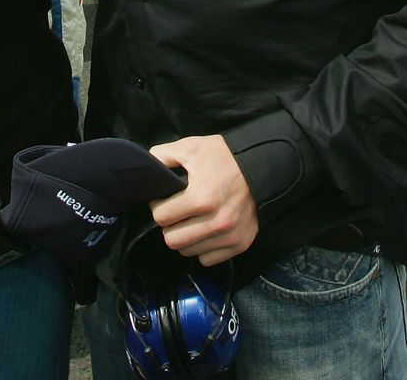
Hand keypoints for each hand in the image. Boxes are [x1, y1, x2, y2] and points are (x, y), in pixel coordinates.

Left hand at [149, 135, 258, 266]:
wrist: (261, 165)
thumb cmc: (223, 156)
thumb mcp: (191, 147)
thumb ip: (163, 156)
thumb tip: (146, 167)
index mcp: (201, 198)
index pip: (161, 217)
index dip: (157, 206)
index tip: (164, 200)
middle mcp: (216, 222)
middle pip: (172, 240)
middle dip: (169, 226)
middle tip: (174, 212)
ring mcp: (229, 235)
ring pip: (188, 251)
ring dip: (184, 237)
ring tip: (190, 220)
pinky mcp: (240, 244)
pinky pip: (207, 259)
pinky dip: (202, 247)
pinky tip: (204, 230)